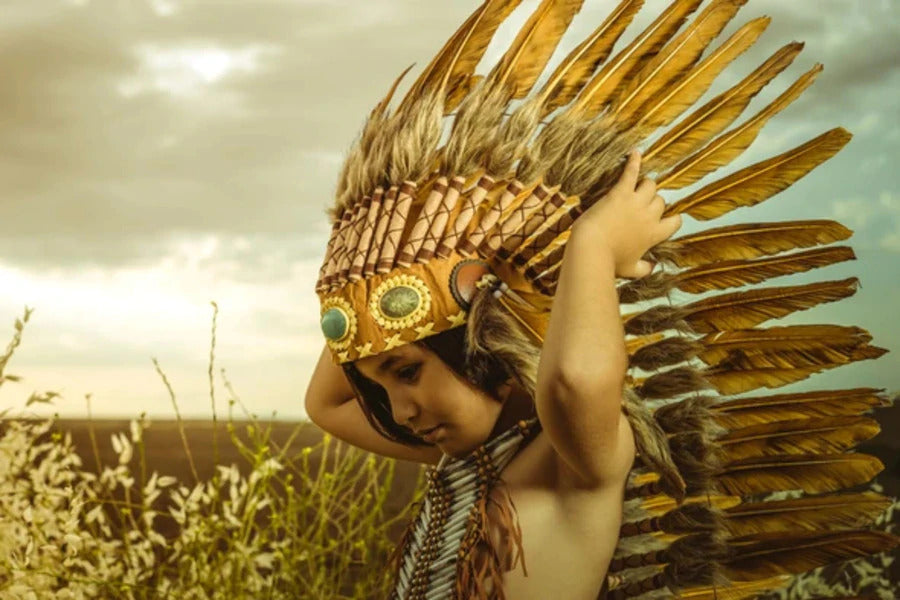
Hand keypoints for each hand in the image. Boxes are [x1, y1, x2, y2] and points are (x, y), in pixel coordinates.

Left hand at [574, 149, 681, 278]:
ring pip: (651, 185)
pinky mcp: (621, 192)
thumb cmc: (609, 262)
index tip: (667, 218)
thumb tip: (652, 267)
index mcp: (654, 235)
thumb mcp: (630, 270)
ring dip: (645, 185)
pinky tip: (635, 152)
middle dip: (652, 201)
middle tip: (641, 204)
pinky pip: (631, 172)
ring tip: (638, 185)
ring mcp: (636, 202)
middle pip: (660, 200)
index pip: (674, 222)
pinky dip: (634, 161)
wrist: (591, 249)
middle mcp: (649, 216)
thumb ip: (644, 268)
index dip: (671, 219)